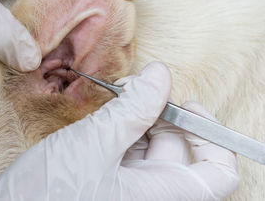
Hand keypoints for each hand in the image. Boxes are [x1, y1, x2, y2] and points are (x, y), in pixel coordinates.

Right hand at [0, 62, 237, 199]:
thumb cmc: (47, 194)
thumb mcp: (94, 143)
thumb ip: (133, 108)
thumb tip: (160, 76)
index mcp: (161, 196)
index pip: (217, 173)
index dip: (211, 136)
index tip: (186, 105)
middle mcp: (150, 197)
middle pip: (179, 152)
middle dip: (163, 114)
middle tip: (139, 89)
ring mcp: (127, 192)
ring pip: (151, 150)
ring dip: (139, 118)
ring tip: (119, 97)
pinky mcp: (107, 184)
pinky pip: (128, 154)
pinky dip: (122, 130)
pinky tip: (106, 114)